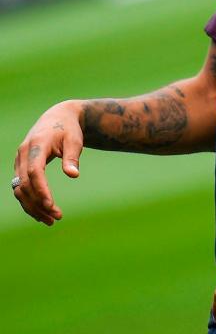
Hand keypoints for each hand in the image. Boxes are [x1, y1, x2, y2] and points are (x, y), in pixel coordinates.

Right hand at [13, 100, 83, 225]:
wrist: (58, 117)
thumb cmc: (68, 129)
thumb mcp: (75, 139)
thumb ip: (72, 156)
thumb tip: (73, 175)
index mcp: (36, 144)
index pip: (34, 171)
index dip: (41, 189)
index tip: (51, 205)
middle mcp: (23, 153)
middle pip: (24, 184)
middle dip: (38, 203)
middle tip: (56, 218)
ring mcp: (19, 160)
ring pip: (19, 189)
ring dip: (32, 206)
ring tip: (51, 220)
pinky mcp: (20, 166)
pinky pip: (21, 187)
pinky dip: (29, 201)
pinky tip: (42, 213)